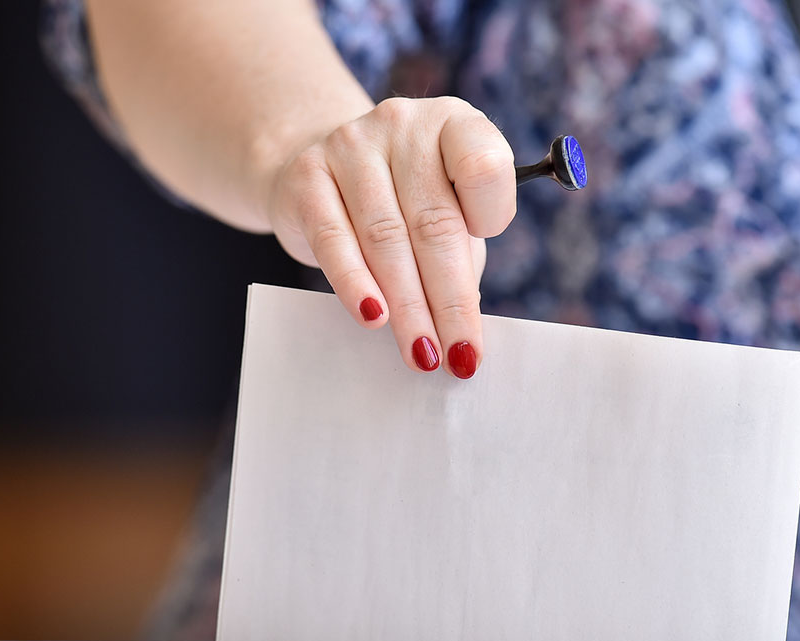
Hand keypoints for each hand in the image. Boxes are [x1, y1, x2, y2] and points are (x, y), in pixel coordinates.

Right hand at [265, 97, 516, 378]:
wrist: (316, 169)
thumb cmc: (401, 202)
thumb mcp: (444, 211)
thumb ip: (461, 254)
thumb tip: (464, 330)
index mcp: (454, 123)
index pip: (484, 165)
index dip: (493, 218)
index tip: (486, 273)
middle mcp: (403, 125)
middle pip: (434, 223)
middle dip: (450, 300)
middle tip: (461, 357)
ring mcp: (351, 145)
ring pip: (386, 239)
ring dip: (409, 307)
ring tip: (423, 354)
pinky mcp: (307, 176)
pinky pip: (335, 239)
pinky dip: (356, 284)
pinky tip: (374, 318)